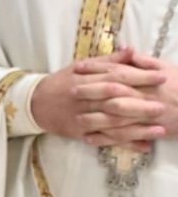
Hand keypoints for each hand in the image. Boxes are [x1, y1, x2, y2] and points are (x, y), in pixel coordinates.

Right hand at [31, 47, 167, 152]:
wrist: (34, 104)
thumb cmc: (61, 82)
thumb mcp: (81, 66)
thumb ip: (108, 60)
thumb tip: (131, 50)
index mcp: (86, 80)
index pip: (116, 77)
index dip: (140, 77)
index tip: (162, 77)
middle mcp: (84, 100)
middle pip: (115, 103)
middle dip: (140, 105)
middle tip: (163, 106)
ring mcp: (82, 119)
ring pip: (112, 125)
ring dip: (137, 128)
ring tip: (160, 129)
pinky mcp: (81, 134)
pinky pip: (105, 141)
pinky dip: (124, 144)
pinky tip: (143, 146)